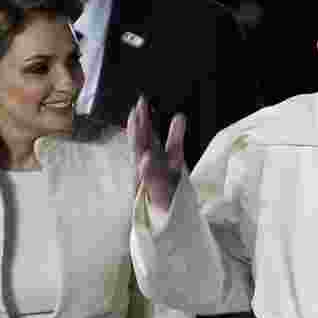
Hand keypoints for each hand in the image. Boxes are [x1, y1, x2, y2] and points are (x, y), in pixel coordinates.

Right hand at [126, 96, 185, 211]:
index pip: (146, 136)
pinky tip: (146, 157)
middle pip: (141, 145)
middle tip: (138, 107)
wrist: (168, 215)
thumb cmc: (168, 185)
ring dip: (139, 143)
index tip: (141, 103)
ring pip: (142, 160)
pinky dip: (147, 169)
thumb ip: (175, 139)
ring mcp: (150, 181)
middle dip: (139, 127)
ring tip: (138, 125)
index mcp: (151, 157)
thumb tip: (179, 115)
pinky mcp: (155, 195)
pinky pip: (152, 182)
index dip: (143, 121)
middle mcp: (148, 168)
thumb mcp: (174, 159)